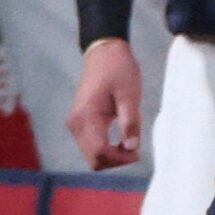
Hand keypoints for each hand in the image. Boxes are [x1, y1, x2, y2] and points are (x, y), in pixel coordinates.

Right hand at [65, 39, 141, 169]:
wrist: (105, 54)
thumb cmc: (119, 70)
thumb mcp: (130, 94)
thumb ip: (130, 122)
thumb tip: (131, 147)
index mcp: (86, 117)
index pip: (99, 152)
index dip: (119, 159)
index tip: (138, 153)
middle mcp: (76, 124)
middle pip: (93, 158)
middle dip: (115, 160)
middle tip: (136, 150)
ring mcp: (76, 123)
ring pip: (91, 154)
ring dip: (112, 155)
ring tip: (131, 143)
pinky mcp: (81, 122)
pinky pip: (92, 145)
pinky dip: (107, 148)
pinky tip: (123, 139)